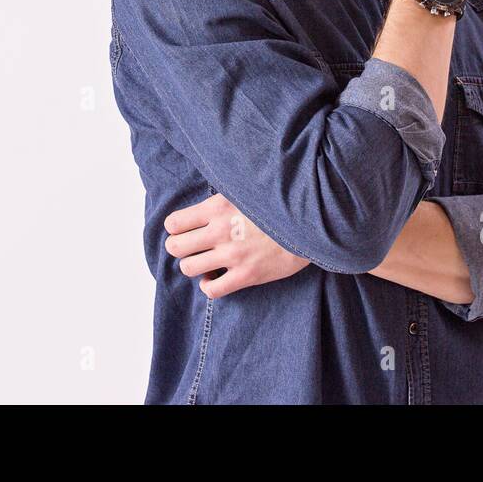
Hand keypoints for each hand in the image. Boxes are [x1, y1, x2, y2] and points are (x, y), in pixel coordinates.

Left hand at [164, 193, 310, 297]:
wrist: (309, 225)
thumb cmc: (277, 206)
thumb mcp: (245, 191)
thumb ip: (222, 198)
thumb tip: (202, 204)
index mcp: (218, 207)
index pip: (173, 223)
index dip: (175, 228)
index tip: (186, 230)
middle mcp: (220, 231)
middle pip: (175, 247)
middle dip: (179, 248)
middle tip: (193, 247)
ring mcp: (232, 255)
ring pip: (188, 268)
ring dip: (194, 266)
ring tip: (205, 262)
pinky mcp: (246, 276)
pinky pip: (211, 290)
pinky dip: (208, 286)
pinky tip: (216, 278)